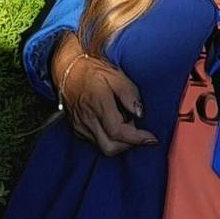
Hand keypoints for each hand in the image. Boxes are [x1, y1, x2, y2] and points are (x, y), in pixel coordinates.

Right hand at [51, 33, 153, 155]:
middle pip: (110, 148)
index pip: (118, 132)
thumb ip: (130, 95)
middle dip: (128, 144)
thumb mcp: (116, 75)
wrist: (68, 70)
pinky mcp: (76, 129)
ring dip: (118, 142)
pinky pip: (95, 142)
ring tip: (123, 122)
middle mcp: (88, 119)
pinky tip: (112, 124)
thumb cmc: (93, 71)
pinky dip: (107, 139)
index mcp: (99, 104)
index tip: (151, 139)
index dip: (137, 139)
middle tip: (136, 129)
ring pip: (103, 147)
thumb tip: (140, 114)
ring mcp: (80, 126)